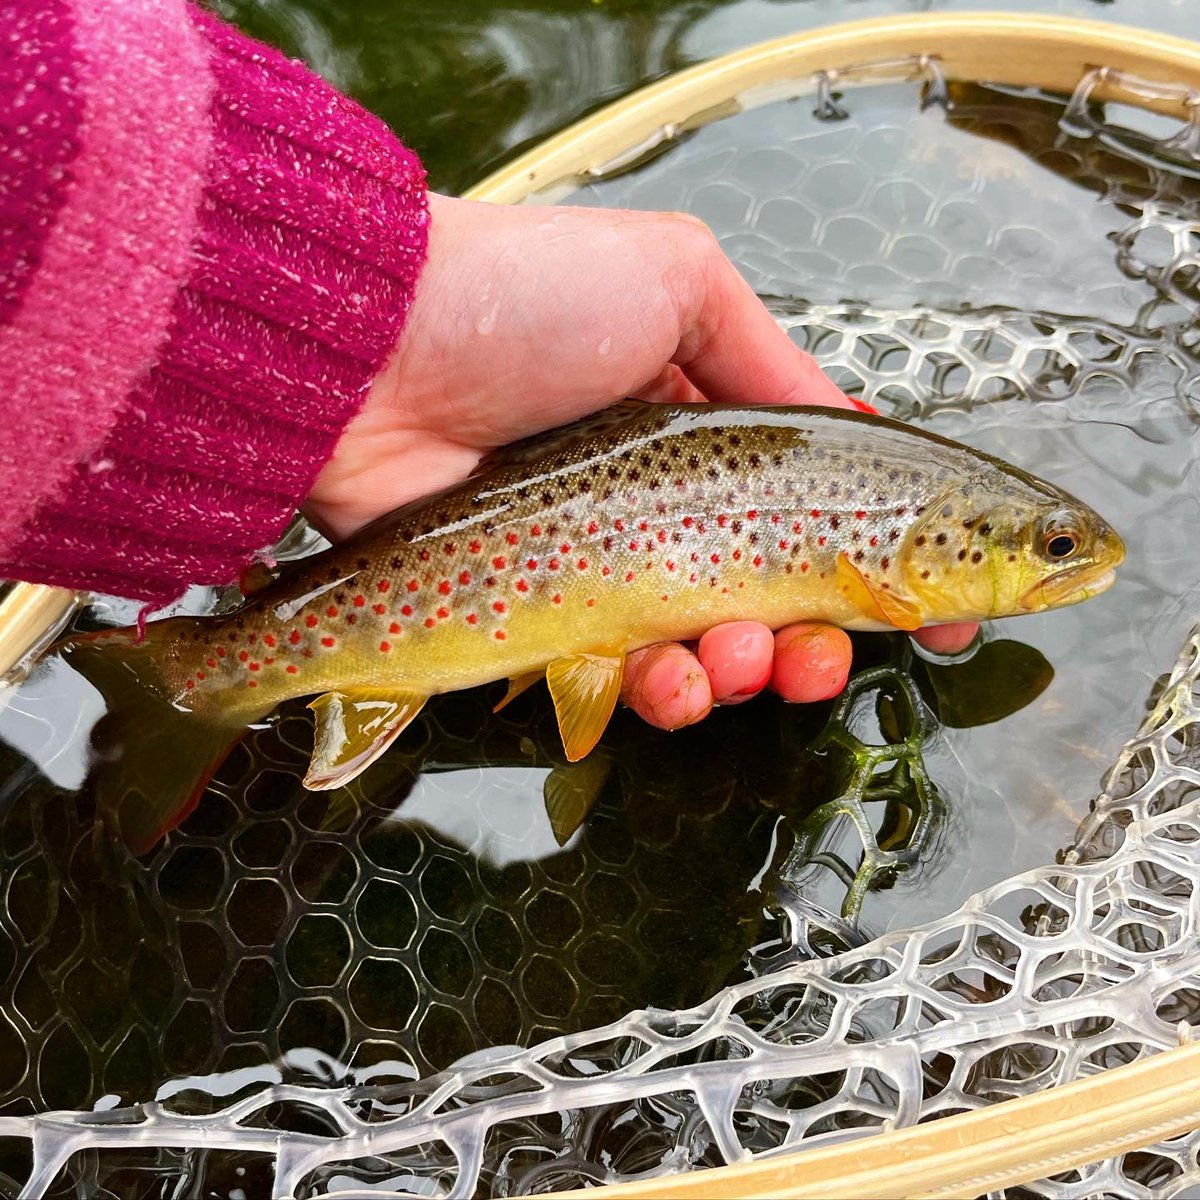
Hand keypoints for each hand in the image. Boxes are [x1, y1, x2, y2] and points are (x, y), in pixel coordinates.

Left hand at [307, 195, 977, 729]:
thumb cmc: (526, 300)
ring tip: (738, 661)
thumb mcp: (676, 282)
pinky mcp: (539, 623)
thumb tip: (852, 420)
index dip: (879, 569)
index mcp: (700, 431)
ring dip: (745, 673)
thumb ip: (771, 358)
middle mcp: (659, 508)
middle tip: (827, 654)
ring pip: (705, 655)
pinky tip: (675, 678)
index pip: (809, 512)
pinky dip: (665, 694)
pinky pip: (622, 685)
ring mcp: (601, 572)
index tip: (937, 616)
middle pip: (768, 604)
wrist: (376, 358)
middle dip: (816, 644)